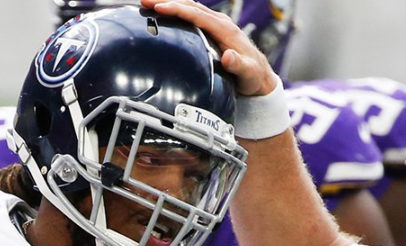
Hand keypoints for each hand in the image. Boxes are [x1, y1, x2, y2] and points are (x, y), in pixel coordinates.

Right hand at [141, 0, 279, 96]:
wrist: (259, 76)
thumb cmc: (253, 77)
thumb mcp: (248, 75)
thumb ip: (239, 66)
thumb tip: (229, 57)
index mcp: (226, 31)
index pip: (198, 15)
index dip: (178, 10)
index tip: (160, 8)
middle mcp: (221, 23)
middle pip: (190, 5)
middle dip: (167, 0)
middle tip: (145, 0)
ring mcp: (216, 24)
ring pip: (189, 7)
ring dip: (169, 2)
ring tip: (147, 2)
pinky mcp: (212, 28)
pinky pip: (191, 14)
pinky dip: (176, 10)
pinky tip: (162, 12)